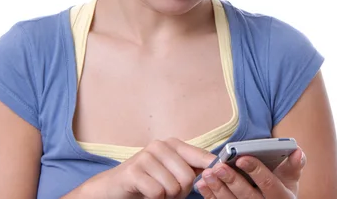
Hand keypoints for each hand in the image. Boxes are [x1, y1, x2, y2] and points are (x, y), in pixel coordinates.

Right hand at [81, 138, 215, 198]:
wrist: (114, 187)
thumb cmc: (149, 180)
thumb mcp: (173, 171)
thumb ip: (192, 168)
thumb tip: (218, 167)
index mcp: (174, 144)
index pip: (202, 156)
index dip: (214, 167)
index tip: (221, 172)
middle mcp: (160, 145)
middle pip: (188, 177)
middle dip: (181, 192)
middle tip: (167, 190)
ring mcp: (145, 156)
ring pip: (173, 187)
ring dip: (166, 197)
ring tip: (156, 190)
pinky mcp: (133, 171)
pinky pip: (157, 192)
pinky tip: (146, 192)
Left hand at [194, 147, 305, 198]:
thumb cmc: (282, 189)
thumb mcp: (291, 179)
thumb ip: (294, 165)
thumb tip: (297, 151)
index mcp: (281, 197)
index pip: (269, 184)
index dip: (256, 171)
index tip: (242, 158)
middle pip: (247, 196)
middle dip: (232, 181)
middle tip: (219, 167)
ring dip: (218, 189)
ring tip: (208, 174)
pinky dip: (211, 196)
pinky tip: (203, 184)